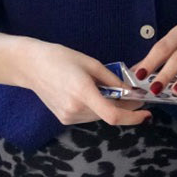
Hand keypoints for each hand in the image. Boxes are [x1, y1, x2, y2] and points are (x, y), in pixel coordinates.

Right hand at [18, 40, 150, 126]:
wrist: (30, 65)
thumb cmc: (59, 58)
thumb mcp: (90, 63)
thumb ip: (113, 80)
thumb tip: (132, 92)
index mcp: (83, 92)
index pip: (113, 115)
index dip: (133, 117)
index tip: (146, 113)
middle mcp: (75, 109)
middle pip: (109, 115)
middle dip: (124, 107)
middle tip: (131, 94)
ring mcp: (68, 116)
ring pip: (100, 116)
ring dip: (109, 107)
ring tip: (105, 89)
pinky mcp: (64, 119)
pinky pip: (89, 116)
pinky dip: (96, 108)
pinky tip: (90, 93)